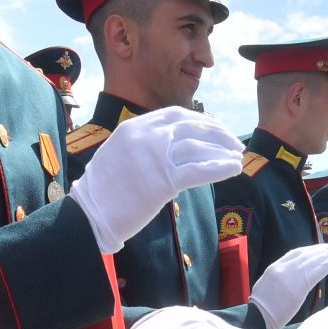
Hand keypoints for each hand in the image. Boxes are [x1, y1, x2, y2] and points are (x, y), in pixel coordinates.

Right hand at [69, 108, 244, 252]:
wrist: (89, 213)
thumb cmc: (102, 190)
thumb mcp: (118, 153)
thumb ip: (141, 144)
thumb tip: (166, 146)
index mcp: (134, 126)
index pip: (175, 115)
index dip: (199, 120)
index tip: (214, 128)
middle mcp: (147, 136)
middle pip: (192, 126)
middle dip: (217, 133)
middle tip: (233, 143)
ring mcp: (155, 156)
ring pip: (199, 146)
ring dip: (223, 151)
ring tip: (237, 157)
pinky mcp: (164, 180)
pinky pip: (200, 170)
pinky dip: (220, 168)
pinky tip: (234, 169)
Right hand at [249, 243, 327, 328]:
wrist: (257, 318)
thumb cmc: (260, 310)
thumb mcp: (265, 288)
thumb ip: (276, 281)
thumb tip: (285, 281)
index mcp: (274, 268)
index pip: (294, 254)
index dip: (309, 250)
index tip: (320, 248)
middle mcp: (282, 268)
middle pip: (306, 254)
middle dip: (322, 249)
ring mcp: (290, 275)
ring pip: (313, 260)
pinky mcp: (298, 286)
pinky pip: (316, 272)